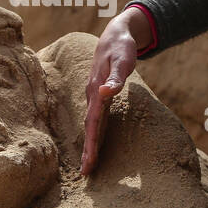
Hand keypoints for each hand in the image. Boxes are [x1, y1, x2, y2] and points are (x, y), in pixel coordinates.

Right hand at [80, 8, 145, 174]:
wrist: (116, 35)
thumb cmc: (121, 47)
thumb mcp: (122, 60)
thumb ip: (115, 78)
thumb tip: (106, 92)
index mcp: (96, 90)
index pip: (93, 122)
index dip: (91, 143)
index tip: (88, 162)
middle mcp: (93, 96)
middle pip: (90, 128)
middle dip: (87, 150)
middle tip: (85, 172)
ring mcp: (96, 97)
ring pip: (92, 125)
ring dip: (90, 144)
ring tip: (88, 165)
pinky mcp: (101, 97)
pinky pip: (97, 119)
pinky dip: (95, 134)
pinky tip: (95, 144)